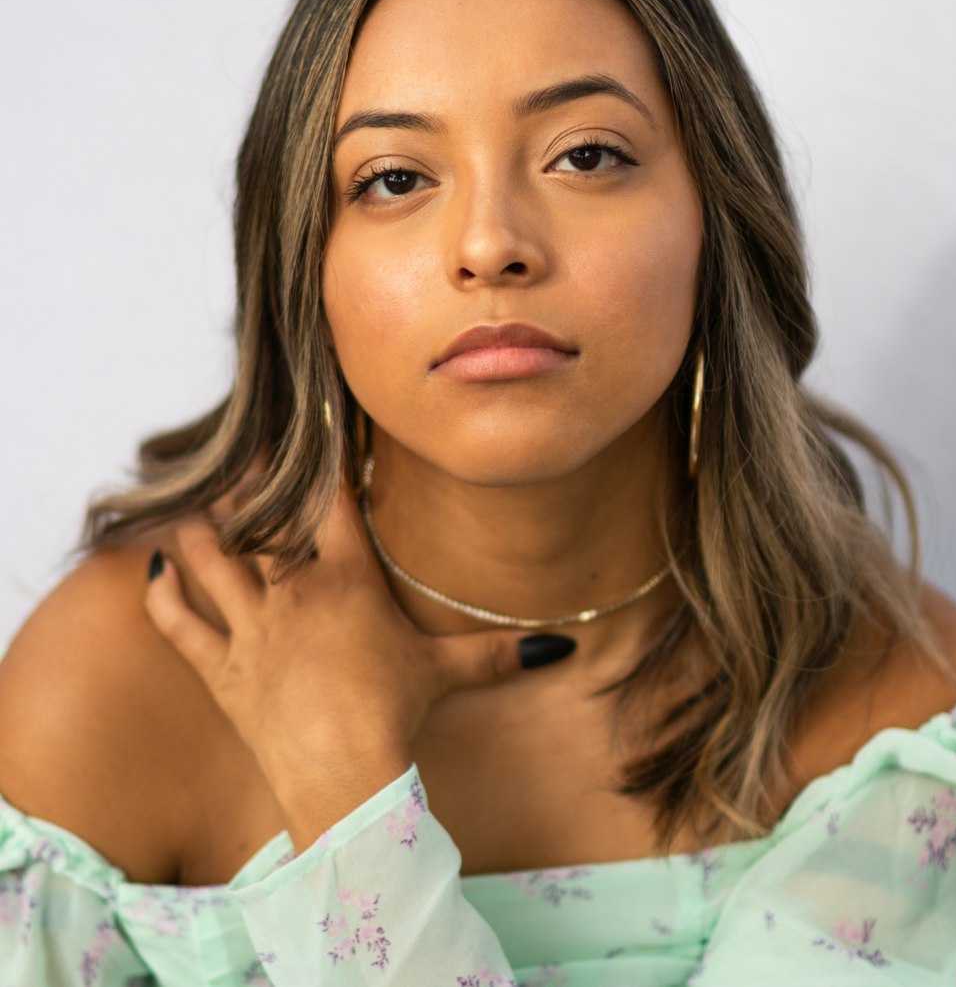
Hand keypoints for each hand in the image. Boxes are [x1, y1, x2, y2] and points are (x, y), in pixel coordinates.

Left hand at [144, 478, 574, 848]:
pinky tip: (157, 566)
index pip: (330, 500)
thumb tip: (558, 649)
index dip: (317, 457)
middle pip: (260, 517)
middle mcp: (294, 590)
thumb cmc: (397, 713)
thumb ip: (494, 654)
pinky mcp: (220, 668)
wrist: (345, 775)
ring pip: (210, 556)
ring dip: (200, 525)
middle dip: (248, 482)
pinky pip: (178, 621)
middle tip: (242, 454)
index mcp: (348, 579)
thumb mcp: (445, 674)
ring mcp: (251, 627)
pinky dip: (162, 592)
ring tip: (196, 501)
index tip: (304, 422)